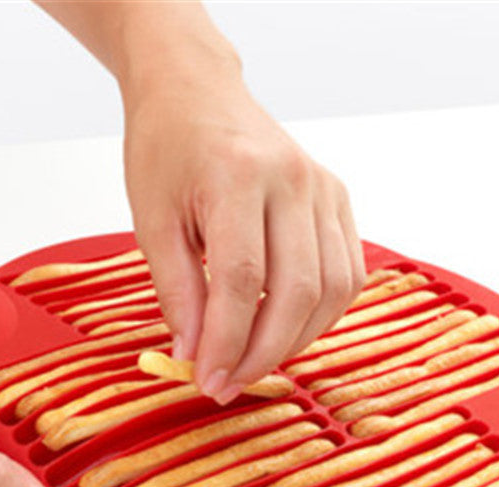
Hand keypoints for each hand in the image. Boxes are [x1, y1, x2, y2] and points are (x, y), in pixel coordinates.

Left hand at [123, 62, 364, 404]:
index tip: (207, 381)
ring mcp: (325, 189)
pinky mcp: (339, 200)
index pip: (242, 281)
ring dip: (295, 340)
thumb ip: (176, 290)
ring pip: (332, 290)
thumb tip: (194, 354)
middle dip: (264, 353)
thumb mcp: (151, 220)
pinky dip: (321, 314)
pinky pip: (347, 274)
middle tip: (229, 383)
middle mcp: (294, 179)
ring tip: (254, 360)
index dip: (227, 343)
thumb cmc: (168, 149)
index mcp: (238, 175)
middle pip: (297, 291)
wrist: (198, 92)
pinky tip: (286, 328)